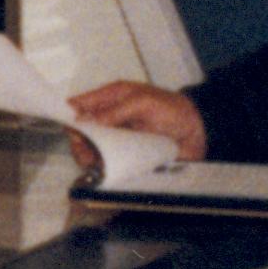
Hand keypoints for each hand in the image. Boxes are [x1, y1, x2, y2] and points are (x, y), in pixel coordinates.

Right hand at [68, 80, 203, 169]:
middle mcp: (110, 118)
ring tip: (96, 164)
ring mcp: (118, 137)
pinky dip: (103, 167)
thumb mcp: (143, 103)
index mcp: (112, 97)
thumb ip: (115, 111)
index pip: (80, 104)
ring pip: (91, 149)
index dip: (69, 115)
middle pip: (81, 130)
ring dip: (89, 157)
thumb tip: (84, 122)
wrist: (198, 133)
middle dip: (79, 142)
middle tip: (86, 153)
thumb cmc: (174, 110)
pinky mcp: (126, 155)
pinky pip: (107, 161)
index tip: (68, 130)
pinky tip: (105, 171)